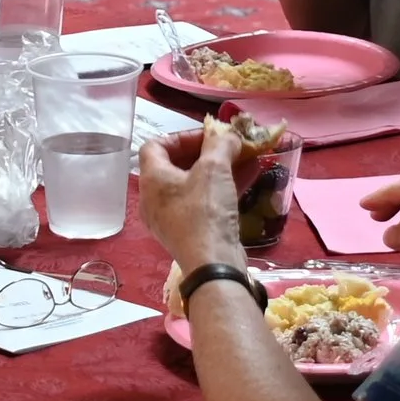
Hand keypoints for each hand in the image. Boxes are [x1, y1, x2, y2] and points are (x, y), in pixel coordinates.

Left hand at [137, 124, 259, 273]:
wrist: (213, 264)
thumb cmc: (206, 211)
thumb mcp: (214, 169)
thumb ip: (220, 145)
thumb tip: (228, 135)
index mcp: (152, 180)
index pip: (154, 146)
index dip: (179, 136)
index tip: (206, 136)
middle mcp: (154, 198)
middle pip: (174, 165)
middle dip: (204, 152)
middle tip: (227, 147)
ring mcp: (170, 218)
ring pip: (192, 184)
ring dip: (217, 169)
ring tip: (242, 158)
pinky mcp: (188, 232)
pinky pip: (201, 202)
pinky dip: (220, 188)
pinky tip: (247, 178)